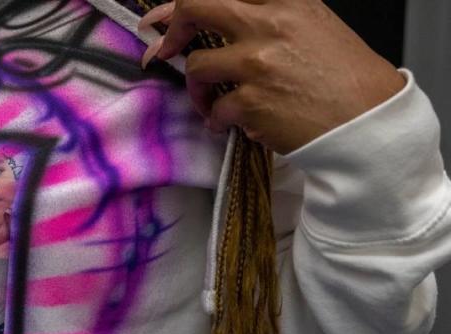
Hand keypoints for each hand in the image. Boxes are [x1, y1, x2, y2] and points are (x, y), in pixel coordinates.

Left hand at [140, 0, 405, 153]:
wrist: (368, 123)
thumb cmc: (347, 80)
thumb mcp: (315, 27)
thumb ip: (273, 19)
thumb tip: (229, 26)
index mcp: (286, 1)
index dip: (182, 2)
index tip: (163, 16)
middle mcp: (268, 23)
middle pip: (195, 6)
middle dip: (170, 30)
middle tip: (162, 52)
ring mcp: (256, 62)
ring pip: (197, 65)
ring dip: (196, 89)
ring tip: (209, 103)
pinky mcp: (250, 102)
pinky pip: (214, 110)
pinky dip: (216, 120)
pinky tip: (229, 125)